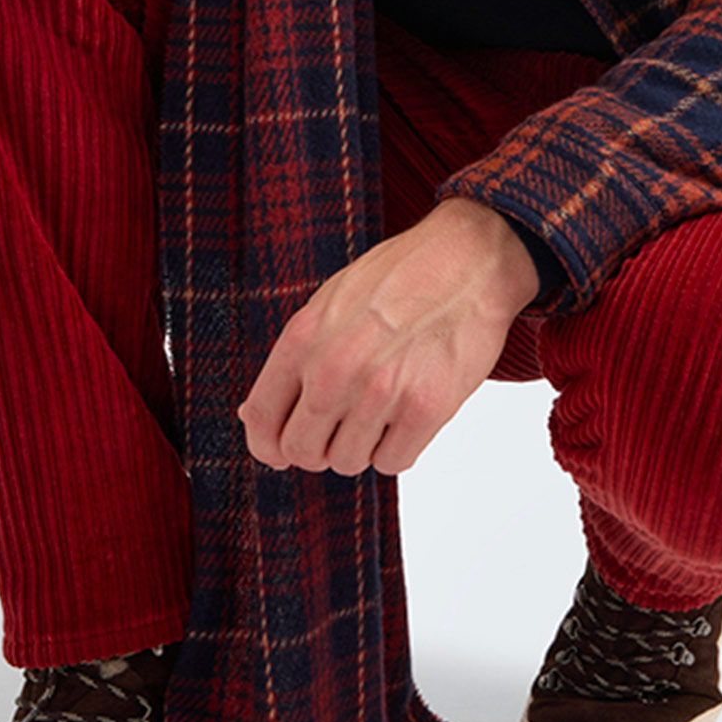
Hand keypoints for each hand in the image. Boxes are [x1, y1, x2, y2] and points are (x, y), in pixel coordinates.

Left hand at [237, 198, 539, 477]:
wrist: (469, 258)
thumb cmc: (400, 275)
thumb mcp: (330, 301)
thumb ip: (295, 359)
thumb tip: (252, 415)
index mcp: (304, 338)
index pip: (261, 419)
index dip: (268, 445)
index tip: (281, 449)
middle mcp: (335, 368)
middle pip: (302, 452)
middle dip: (320, 446)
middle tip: (343, 423)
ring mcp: (380, 392)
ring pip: (348, 462)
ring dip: (363, 444)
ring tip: (383, 405)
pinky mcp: (426, 409)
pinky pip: (394, 462)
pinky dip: (400, 446)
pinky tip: (409, 410)